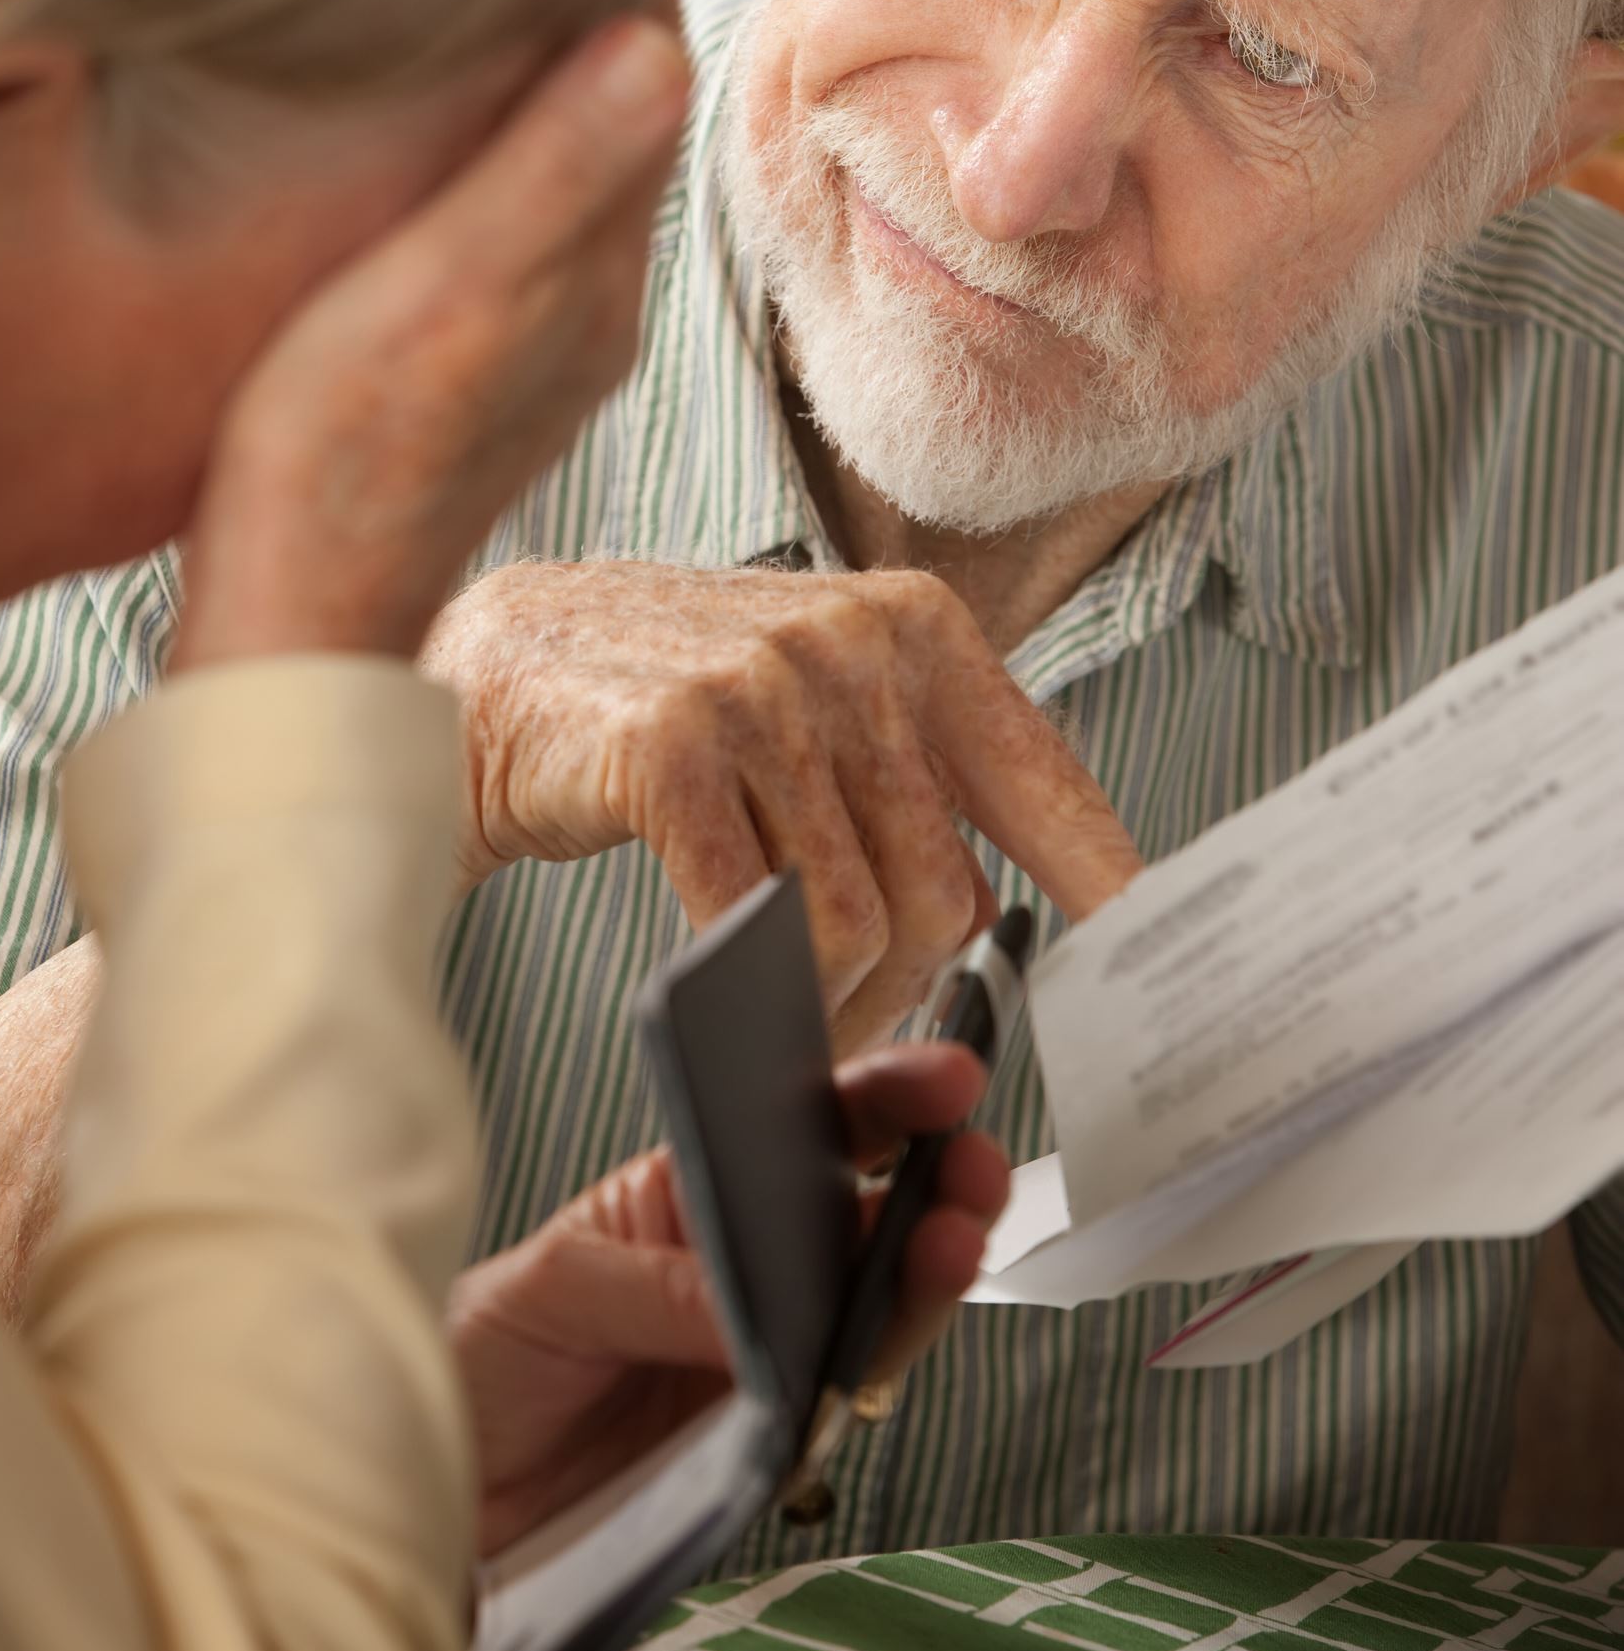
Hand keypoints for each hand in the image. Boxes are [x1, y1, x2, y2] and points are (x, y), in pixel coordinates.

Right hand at [174, 19, 688, 669]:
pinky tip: (437, 137)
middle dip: (584, 21)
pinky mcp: (470, 369)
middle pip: (610, 124)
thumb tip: (660, 43)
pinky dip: (494, 159)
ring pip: (561, 176)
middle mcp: (586, 306)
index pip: (642, 87)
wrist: (292, 612)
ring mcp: (532, 342)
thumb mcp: (442, 296)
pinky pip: (511, 227)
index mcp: (594, 276)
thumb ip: (549, 176)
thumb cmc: (344, 459)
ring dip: (540, 90)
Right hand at [427, 560, 1140, 1047]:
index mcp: (917, 628)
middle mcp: (853, 640)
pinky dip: (753, 983)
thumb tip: (982, 914)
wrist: (489, 667)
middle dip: (903, 992)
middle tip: (849, 1023)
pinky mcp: (673, 746)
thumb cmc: (667, 702)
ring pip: (860, 921)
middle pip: (947, 890)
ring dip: (826, 1004)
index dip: (1112, 884)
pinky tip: (722, 983)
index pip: (1049, 782)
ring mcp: (763, 687)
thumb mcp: (819, 708)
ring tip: (783, 1014)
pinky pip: (762, 921)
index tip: (1162, 956)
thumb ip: (915, 787)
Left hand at [450, 1042, 1009, 1558]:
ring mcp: (762, 1352)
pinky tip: (882, 1343)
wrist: (444, 1490)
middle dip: (934, 1185)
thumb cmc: (485, 1357)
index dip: (883, 1097)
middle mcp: (746, 1267)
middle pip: (864, 1217)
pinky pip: (834, 1403)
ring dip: (925, 1275)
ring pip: (872, 1307)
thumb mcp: (552, 1289)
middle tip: (973, 1169)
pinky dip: (866, 1374)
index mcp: (697, 1194)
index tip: (943, 1079)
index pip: (806, 1128)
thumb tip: (748, 1314)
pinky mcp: (761, 1440)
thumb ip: (655, 1291)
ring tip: (953, 1241)